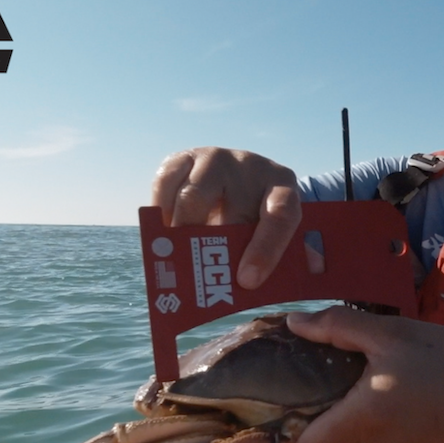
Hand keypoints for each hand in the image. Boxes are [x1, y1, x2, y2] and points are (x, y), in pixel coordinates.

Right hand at [151, 147, 300, 288]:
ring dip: (183, 230)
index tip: (248, 280)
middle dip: (214, 245)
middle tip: (199, 277)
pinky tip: (162, 232)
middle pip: (232, 204)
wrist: (243, 178)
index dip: (265, 249)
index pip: (281, 215)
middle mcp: (251, 167)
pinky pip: (165, 181)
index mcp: (282, 187)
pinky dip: (161, 210)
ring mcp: (217, 158)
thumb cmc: (262, 217)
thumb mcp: (280, 233)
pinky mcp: (185, 157)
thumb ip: (280, 258)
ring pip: (193, 194)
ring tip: (175, 259)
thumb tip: (254, 284)